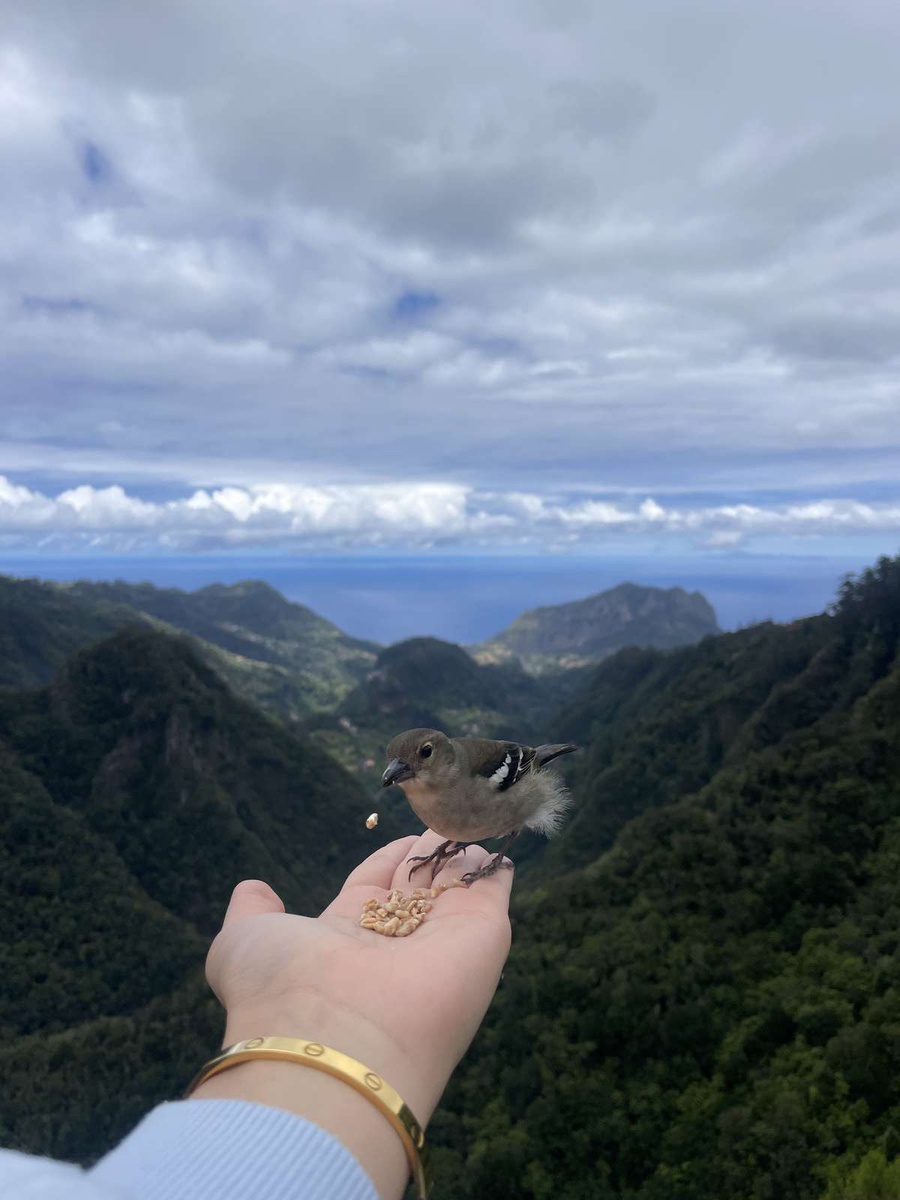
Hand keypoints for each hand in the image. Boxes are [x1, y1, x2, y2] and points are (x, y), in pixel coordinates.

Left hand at [194, 831, 512, 1198]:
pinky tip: (490, 827)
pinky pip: (492, 886)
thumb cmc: (283, 989)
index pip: (375, 886)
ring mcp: (444, 939)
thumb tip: (253, 889)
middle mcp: (398, 942)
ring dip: (461, 848)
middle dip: (427, 851)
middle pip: (419, 885)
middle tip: (438, 810)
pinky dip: (494, 859)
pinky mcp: (484, 933)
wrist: (336, 1042)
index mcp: (346, 939)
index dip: (386, 858)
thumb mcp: (244, 943)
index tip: (400, 835)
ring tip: (466, 807)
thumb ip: (251, 914)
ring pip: (457, 883)